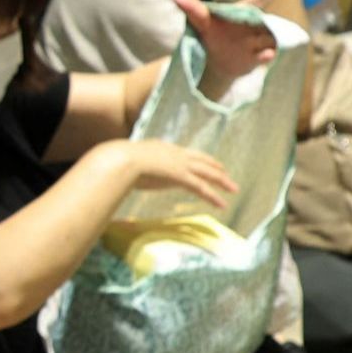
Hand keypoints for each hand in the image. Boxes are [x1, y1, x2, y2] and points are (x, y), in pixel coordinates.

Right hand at [108, 136, 239, 209]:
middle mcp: (176, 154)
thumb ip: (134, 166)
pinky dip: (213, 196)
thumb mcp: (129, 161)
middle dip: (216, 168)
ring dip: (222, 182)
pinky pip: (202, 187)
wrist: (121, 160)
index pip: (187, 153)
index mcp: (164, 148)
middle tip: (227, 175)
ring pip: (207, 173)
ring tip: (233, 190)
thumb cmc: (118, 161)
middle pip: (202, 160)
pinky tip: (222, 204)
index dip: (200, 158)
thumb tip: (126, 171)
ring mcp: (180, 164)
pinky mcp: (181, 176)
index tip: (209, 163)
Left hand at [174, 0, 289, 92]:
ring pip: (270, 37)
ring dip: (273, 37)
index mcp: (244, 12)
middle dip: (275, 15)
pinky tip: (269, 55)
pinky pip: (262, 56)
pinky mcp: (255, 58)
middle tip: (283, 8)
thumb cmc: (212, 33)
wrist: (215, 62)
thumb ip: (191, 7)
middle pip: (268, 19)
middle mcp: (255, 26)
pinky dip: (266, 56)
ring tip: (276, 39)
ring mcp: (257, 42)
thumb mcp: (201, 20)